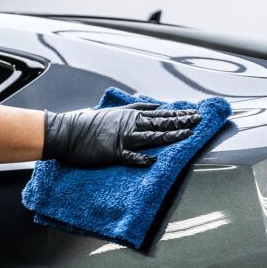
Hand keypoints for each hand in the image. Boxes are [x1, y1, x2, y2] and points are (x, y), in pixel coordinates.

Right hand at [42, 103, 200, 166]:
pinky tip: (153, 160)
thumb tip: (155, 107)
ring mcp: (122, 138)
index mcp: (131, 115)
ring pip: (151, 137)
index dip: (180, 115)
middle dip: (182, 122)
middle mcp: (130, 124)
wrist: (68, 132)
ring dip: (170, 136)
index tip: (195, 114)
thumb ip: (136, 108)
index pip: (161, 114)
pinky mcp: (113, 153)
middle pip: (161, 123)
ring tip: (187, 135)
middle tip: (199, 121)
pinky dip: (141, 158)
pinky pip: (130, 156)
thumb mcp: (116, 111)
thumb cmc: (90, 123)